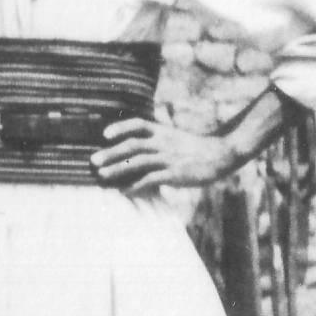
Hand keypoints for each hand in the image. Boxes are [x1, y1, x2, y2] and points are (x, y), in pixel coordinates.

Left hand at [90, 118, 235, 191]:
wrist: (223, 154)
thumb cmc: (195, 148)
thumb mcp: (175, 138)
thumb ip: (156, 141)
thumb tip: (135, 150)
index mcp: (164, 132)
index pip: (139, 124)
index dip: (121, 127)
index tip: (105, 134)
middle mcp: (164, 142)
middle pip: (133, 144)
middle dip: (111, 152)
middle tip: (93, 161)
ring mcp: (169, 158)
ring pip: (138, 162)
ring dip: (118, 169)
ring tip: (102, 175)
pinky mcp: (175, 174)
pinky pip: (151, 179)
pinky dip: (135, 186)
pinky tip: (123, 192)